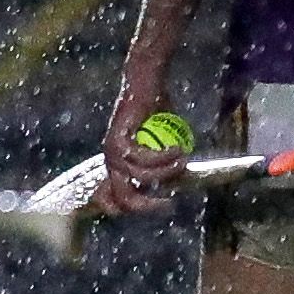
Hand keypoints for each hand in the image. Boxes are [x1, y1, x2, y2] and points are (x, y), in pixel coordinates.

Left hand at [95, 76, 186, 215]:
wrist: (146, 84)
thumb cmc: (156, 110)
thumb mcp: (162, 142)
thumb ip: (164, 162)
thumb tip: (179, 182)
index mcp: (118, 163)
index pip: (110, 198)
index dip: (128, 209)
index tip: (158, 205)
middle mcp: (111, 160)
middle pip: (122, 197)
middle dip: (147, 205)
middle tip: (169, 203)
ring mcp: (113, 151)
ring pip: (141, 177)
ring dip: (166, 172)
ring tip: (183, 160)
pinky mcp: (119, 140)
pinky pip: (144, 159)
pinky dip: (165, 158)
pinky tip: (178, 150)